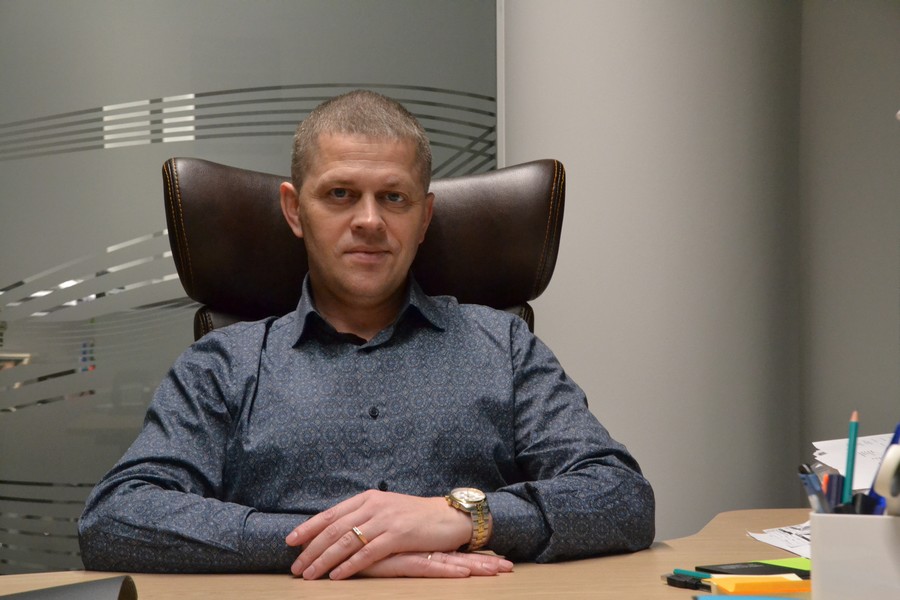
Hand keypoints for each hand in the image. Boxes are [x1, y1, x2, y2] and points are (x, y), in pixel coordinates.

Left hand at [285, 490, 472, 579]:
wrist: (448, 517)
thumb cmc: (416, 517)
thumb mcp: (386, 510)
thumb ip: (363, 518)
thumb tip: (336, 533)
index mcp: (367, 498)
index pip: (331, 513)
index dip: (308, 527)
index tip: (290, 541)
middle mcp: (373, 506)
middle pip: (334, 529)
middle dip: (311, 549)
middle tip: (296, 566)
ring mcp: (385, 520)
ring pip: (346, 541)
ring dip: (324, 560)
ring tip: (310, 574)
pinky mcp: (398, 535)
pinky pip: (367, 552)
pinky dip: (349, 565)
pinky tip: (337, 575)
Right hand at [359, 551, 513, 577]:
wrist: (337, 542)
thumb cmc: (358, 548)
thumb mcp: (382, 555)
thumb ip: (395, 554)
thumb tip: (407, 558)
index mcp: (414, 546)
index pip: (447, 550)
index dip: (472, 555)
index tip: (497, 560)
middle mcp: (416, 547)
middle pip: (454, 555)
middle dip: (482, 562)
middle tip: (509, 567)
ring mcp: (410, 552)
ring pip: (448, 561)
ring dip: (475, 566)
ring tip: (500, 569)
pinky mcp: (400, 559)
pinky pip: (428, 566)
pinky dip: (448, 570)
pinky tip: (465, 573)